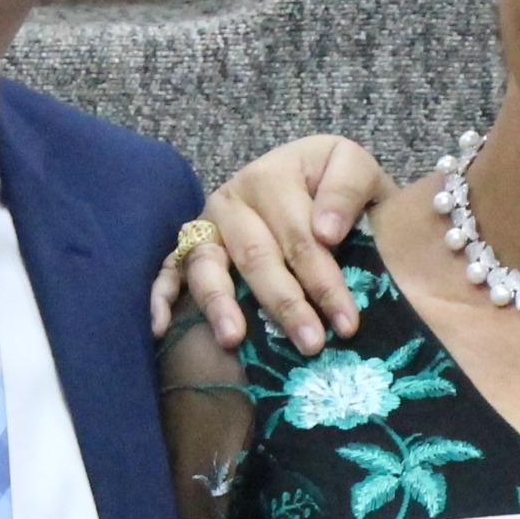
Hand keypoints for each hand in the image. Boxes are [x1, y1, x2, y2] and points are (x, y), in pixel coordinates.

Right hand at [147, 136, 394, 350]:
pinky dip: (161, 297)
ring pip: (209, 266)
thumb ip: (349, 191)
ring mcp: (208, 223)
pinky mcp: (191, 245)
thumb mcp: (359, 173)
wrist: (320, 188)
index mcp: (275, 174)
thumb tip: (325, 230)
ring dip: (220, 305)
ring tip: (234, 340)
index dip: (326, 282)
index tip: (347, 323)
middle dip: (285, 305)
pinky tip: (161, 328)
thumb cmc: (342, 191)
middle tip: (311, 345)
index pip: (301, 237)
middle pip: (257, 257)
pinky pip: (167, 270)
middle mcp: (234, 197)